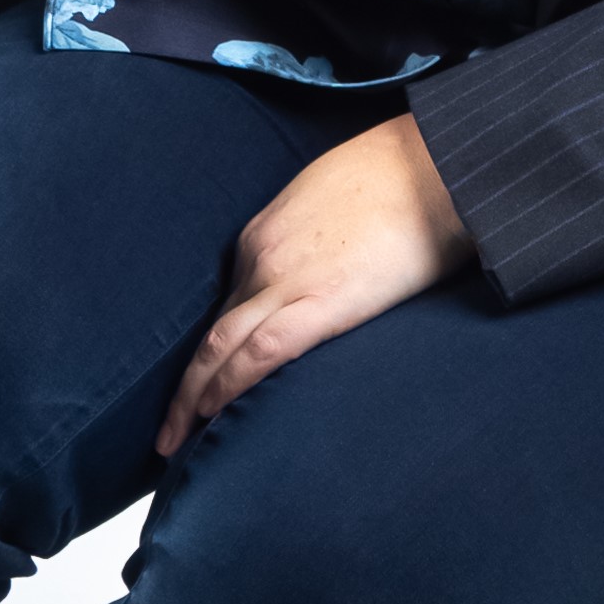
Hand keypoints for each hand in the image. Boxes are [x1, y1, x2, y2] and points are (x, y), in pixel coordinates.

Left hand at [157, 116, 474, 454]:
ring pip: (221, 346)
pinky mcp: (321, 302)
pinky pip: (260, 352)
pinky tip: (213, 416)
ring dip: (194, 397)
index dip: (216, 348)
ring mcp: (286, 278)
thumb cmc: (403, 173)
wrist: (437, 162)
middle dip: (186, 384)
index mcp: (268, 232)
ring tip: (173, 441)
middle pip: (213, 330)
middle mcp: (263, 256)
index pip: (232, 302)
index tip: (206, 380)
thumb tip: (331, 274)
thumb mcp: (337, 197)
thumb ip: (318, 240)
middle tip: (167, 430)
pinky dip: (229, 386)